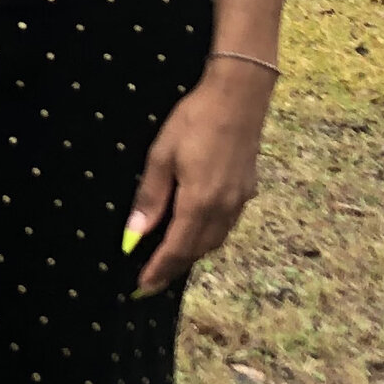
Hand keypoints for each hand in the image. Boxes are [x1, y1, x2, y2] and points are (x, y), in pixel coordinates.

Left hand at [124, 63, 272, 295]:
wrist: (239, 96)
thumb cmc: (194, 121)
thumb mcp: (161, 156)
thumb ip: (150, 198)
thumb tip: (135, 234)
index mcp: (199, 203)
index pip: (177, 249)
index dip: (159, 270)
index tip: (142, 287)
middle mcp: (224, 208)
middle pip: (197, 250)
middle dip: (174, 267)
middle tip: (153, 278)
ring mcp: (240, 200)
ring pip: (215, 240)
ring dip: (192, 253)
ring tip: (171, 259)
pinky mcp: (248, 190)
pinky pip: (226, 225)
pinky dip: (208, 236)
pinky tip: (195, 229)